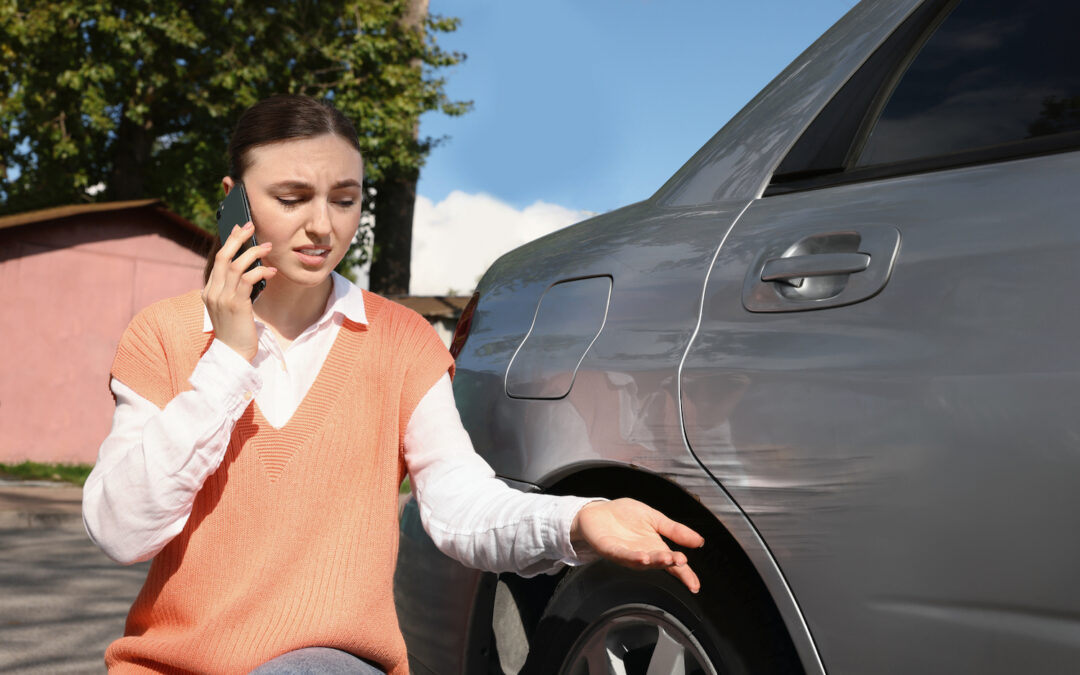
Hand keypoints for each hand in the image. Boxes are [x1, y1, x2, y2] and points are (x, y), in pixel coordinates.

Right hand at [202, 222, 276, 361]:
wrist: (233, 355)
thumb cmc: (237, 331)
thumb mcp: (233, 306)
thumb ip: (237, 289)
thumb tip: (252, 270)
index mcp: (209, 291)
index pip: (218, 260)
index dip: (229, 242)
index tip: (239, 228)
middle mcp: (212, 292)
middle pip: (224, 256)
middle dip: (238, 239)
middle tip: (251, 226)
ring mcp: (222, 298)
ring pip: (236, 265)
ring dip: (254, 253)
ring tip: (268, 247)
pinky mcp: (235, 305)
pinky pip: (247, 280)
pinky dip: (260, 271)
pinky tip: (271, 271)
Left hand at [570, 498, 705, 592]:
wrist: (597, 511)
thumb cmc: (624, 516)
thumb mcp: (655, 518)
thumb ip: (675, 530)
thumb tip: (699, 541)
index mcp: (655, 547)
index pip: (673, 565)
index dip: (685, 575)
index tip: (695, 585)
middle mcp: (643, 554)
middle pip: (659, 563)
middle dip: (670, 563)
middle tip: (681, 561)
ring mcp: (626, 554)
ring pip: (642, 561)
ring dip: (654, 561)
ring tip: (665, 558)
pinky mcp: (610, 549)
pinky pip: (622, 555)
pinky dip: (632, 557)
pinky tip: (642, 557)